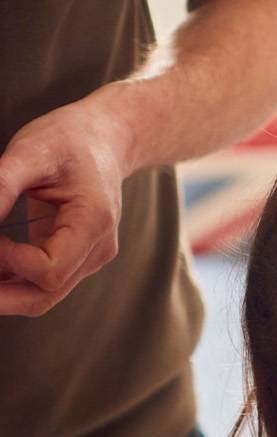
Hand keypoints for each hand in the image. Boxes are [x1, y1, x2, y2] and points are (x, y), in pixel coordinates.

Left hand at [0, 91, 136, 316]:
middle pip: (44, 296)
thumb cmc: (70, 140)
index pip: (49, 270)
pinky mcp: (74, 257)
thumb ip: (1, 187)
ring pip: (41, 296)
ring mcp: (87, 258)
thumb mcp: (31, 151)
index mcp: (93, 224)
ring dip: (2, 291)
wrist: (106, 141)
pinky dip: (10, 280)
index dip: (10, 260)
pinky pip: (40, 282)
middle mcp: (96, 250)